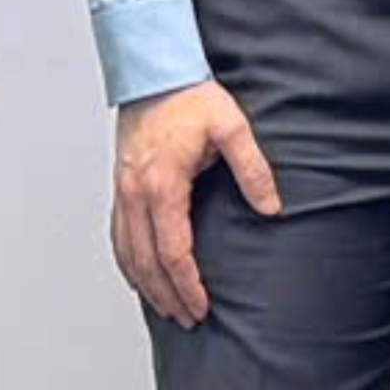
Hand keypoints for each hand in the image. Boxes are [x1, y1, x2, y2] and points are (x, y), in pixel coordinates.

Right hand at [109, 82, 281, 328]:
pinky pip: (118, 234)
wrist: (153, 69)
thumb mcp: (232, 127)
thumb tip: (271, 207)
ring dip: (145, 285)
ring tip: (165, 308)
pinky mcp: (120, 185)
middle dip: (167, 296)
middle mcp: (136, 194)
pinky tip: (139, 274)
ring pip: (126, 252)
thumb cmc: (190, 96)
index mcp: (162, 185)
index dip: (187, 285)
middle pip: (146, 262)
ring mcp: (123, 190)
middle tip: (188, 320)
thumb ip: (253, 170)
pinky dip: (127, 261)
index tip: (202, 306)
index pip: (173, 252)